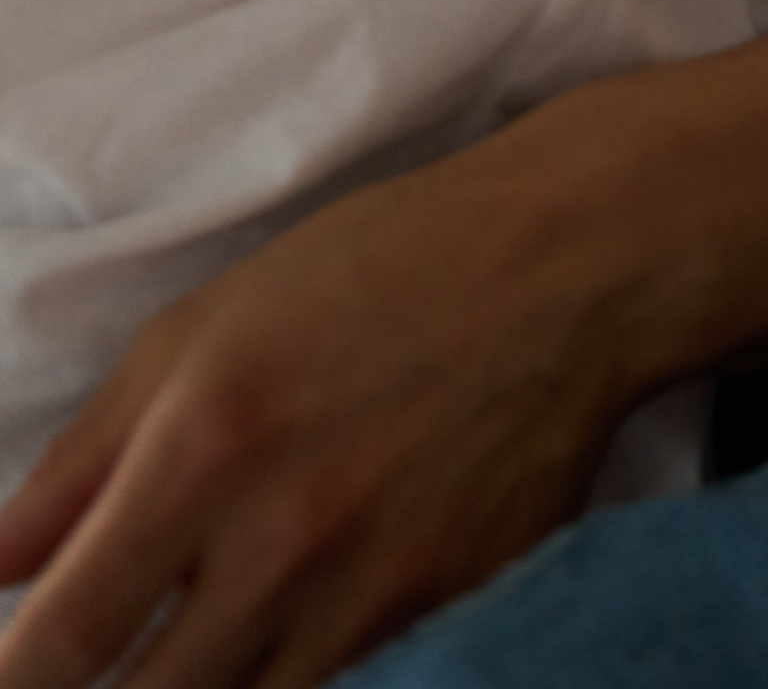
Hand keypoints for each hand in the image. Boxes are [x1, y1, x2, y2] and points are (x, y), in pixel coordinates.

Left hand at [0, 119, 659, 688]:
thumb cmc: (376, 270)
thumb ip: (82, 457)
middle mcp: (278, 541)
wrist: (570, 263)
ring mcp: (366, 594)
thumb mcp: (200, 328)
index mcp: (199, 451)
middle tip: (106, 664)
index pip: (56, 642)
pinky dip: (287, 686)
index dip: (15, 682)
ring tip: (190, 655)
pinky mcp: (439, 619)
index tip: (17, 673)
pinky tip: (269, 653)